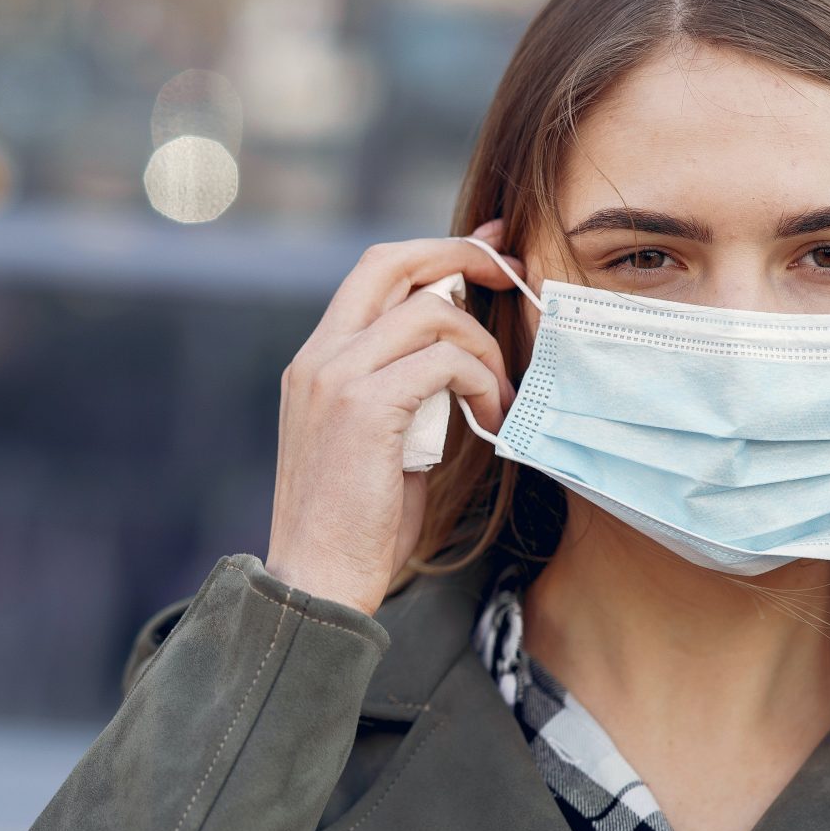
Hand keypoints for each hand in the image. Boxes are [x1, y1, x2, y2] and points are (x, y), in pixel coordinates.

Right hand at [267, 221, 522, 616]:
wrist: (317, 580)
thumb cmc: (356, 526)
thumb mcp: (378, 441)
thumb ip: (404, 391)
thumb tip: (458, 360)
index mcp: (316, 361)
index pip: (374, 273)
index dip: (435, 251)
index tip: (488, 249)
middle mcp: (319, 357)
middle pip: (393, 264)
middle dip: (461, 256)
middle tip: (512, 273)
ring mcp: (336, 377)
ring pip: (432, 313)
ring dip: (484, 348)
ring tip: (499, 396)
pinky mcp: (364, 406)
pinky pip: (444, 362)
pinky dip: (482, 383)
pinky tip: (490, 418)